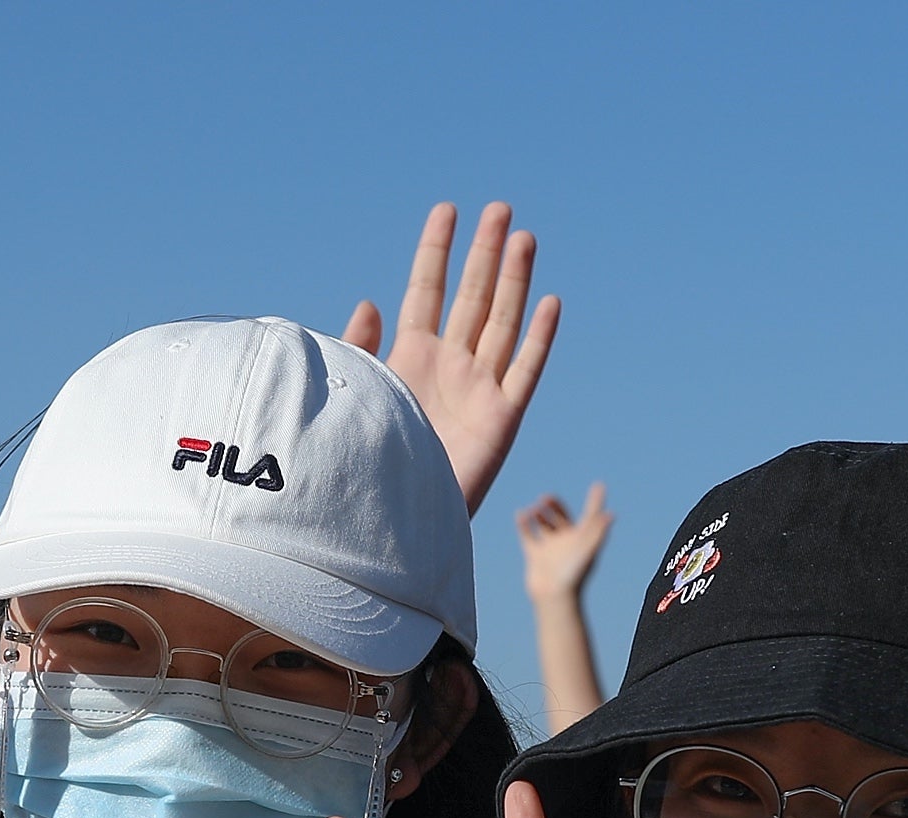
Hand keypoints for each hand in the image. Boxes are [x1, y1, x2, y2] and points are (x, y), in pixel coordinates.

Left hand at [343, 202, 558, 513]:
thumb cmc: (365, 460)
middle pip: (471, 297)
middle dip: (483, 253)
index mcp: (411, 357)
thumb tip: (370, 302)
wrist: (389, 519)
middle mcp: (449, 367)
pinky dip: (538, 339)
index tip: (446, 210)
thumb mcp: (356, 395)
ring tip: (522, 237)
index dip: (436, 251)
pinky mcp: (501, 420)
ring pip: (501, 322)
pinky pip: (524, 372)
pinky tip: (550, 303)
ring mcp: (478, 390)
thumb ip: (361, 348)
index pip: (426, 291)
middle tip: (498, 208)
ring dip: (514, 281)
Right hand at [517, 484, 612, 599]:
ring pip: (543, 524)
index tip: (598, 485)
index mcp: (582, 540)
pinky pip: (527, 535)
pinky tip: (521, 513)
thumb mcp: (588, 551)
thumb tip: (611, 514)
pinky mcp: (534, 555)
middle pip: (561, 517)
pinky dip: (523, 524)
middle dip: (554, 506)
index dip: (595, 501)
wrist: (555, 598)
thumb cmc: (574, 575)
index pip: (590, 516)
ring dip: (539, 513)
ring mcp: (550, 548)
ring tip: (535, 510)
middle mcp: (567, 542)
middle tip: (546, 498)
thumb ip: (598, 531)